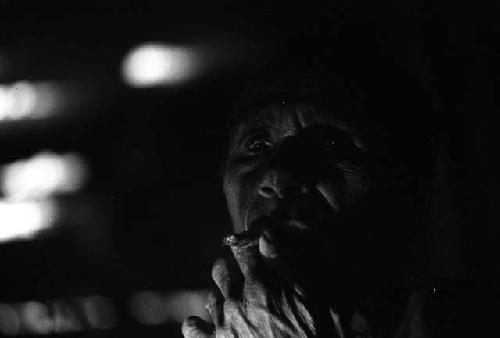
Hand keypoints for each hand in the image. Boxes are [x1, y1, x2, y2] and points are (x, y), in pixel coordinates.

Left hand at [182, 230, 342, 337]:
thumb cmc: (311, 332)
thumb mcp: (309, 296)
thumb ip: (285, 262)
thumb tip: (266, 231)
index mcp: (259, 285)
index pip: (242, 251)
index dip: (246, 247)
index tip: (250, 250)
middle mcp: (235, 301)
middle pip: (220, 270)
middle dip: (229, 267)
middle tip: (240, 273)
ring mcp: (222, 326)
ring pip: (210, 297)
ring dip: (218, 295)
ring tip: (231, 301)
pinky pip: (192, 329)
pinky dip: (196, 324)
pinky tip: (204, 323)